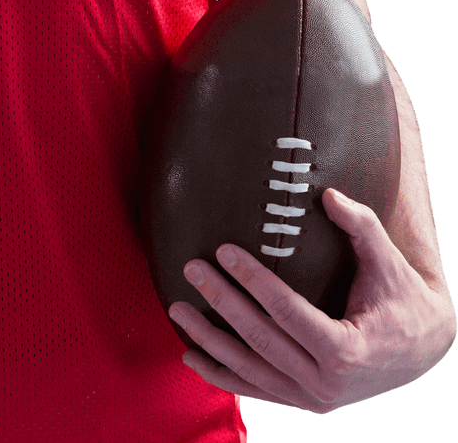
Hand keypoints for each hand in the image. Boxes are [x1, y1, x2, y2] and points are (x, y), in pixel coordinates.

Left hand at [168, 188, 456, 412]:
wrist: (421, 352)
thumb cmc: (402, 300)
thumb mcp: (389, 264)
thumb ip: (362, 227)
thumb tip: (329, 194)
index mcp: (349, 350)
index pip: (288, 312)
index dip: (253, 281)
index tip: (224, 251)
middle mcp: (328, 384)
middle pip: (261, 339)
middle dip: (221, 302)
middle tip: (192, 268)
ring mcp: (312, 400)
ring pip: (249, 369)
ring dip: (208, 340)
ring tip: (176, 307)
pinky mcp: (302, 404)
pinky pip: (254, 391)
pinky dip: (220, 375)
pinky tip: (190, 355)